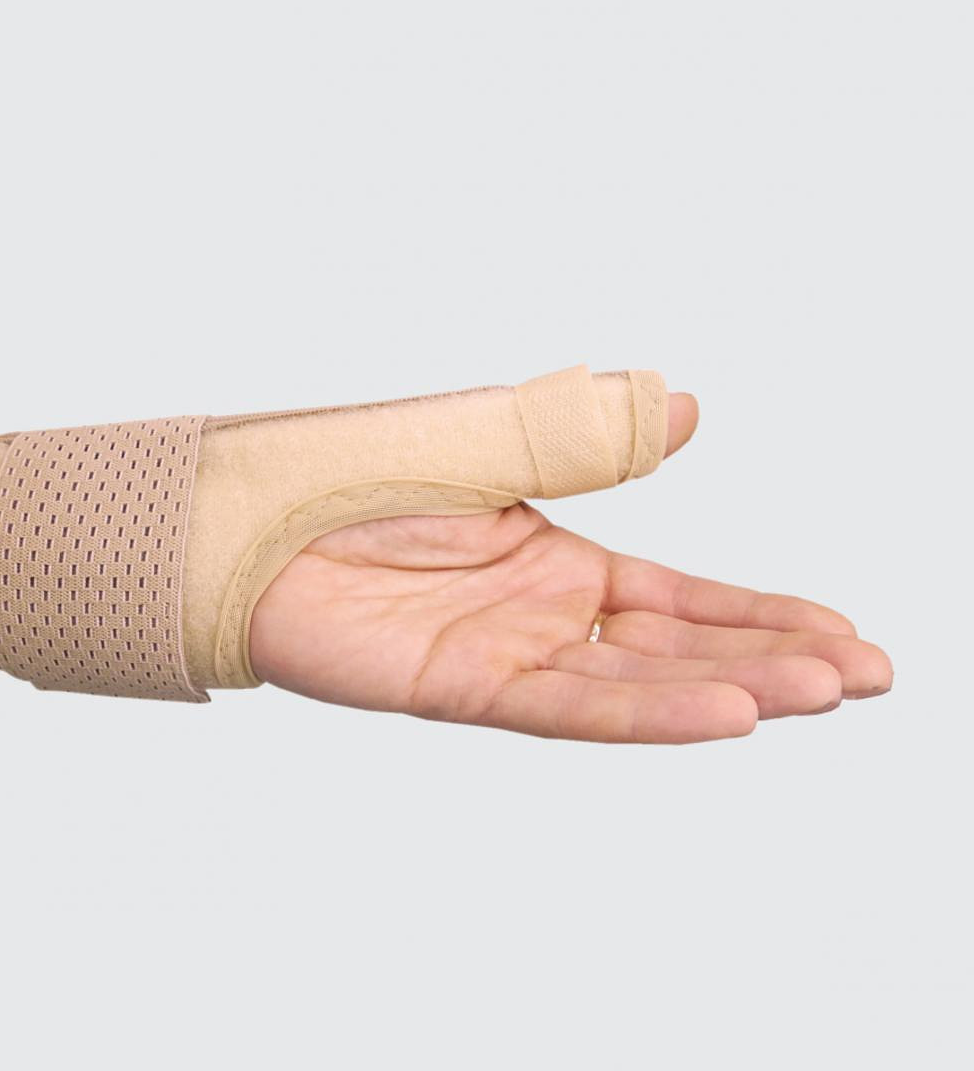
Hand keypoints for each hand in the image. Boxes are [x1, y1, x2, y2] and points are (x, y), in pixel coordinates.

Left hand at [249, 395, 891, 742]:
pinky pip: (566, 703)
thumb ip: (584, 436)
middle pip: (678, 645)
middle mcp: (541, 614)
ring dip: (730, 686)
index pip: (683, 596)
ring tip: (821, 692)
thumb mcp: (487, 439)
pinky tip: (725, 712)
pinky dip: (646, 709)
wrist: (244, 522)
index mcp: (553, 557)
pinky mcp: (459, 686)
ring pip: (637, 680)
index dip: (763, 613)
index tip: (845, 633)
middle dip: (775, 658)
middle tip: (869, 675)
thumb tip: (687, 401)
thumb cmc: (350, 473)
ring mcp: (505, 652)